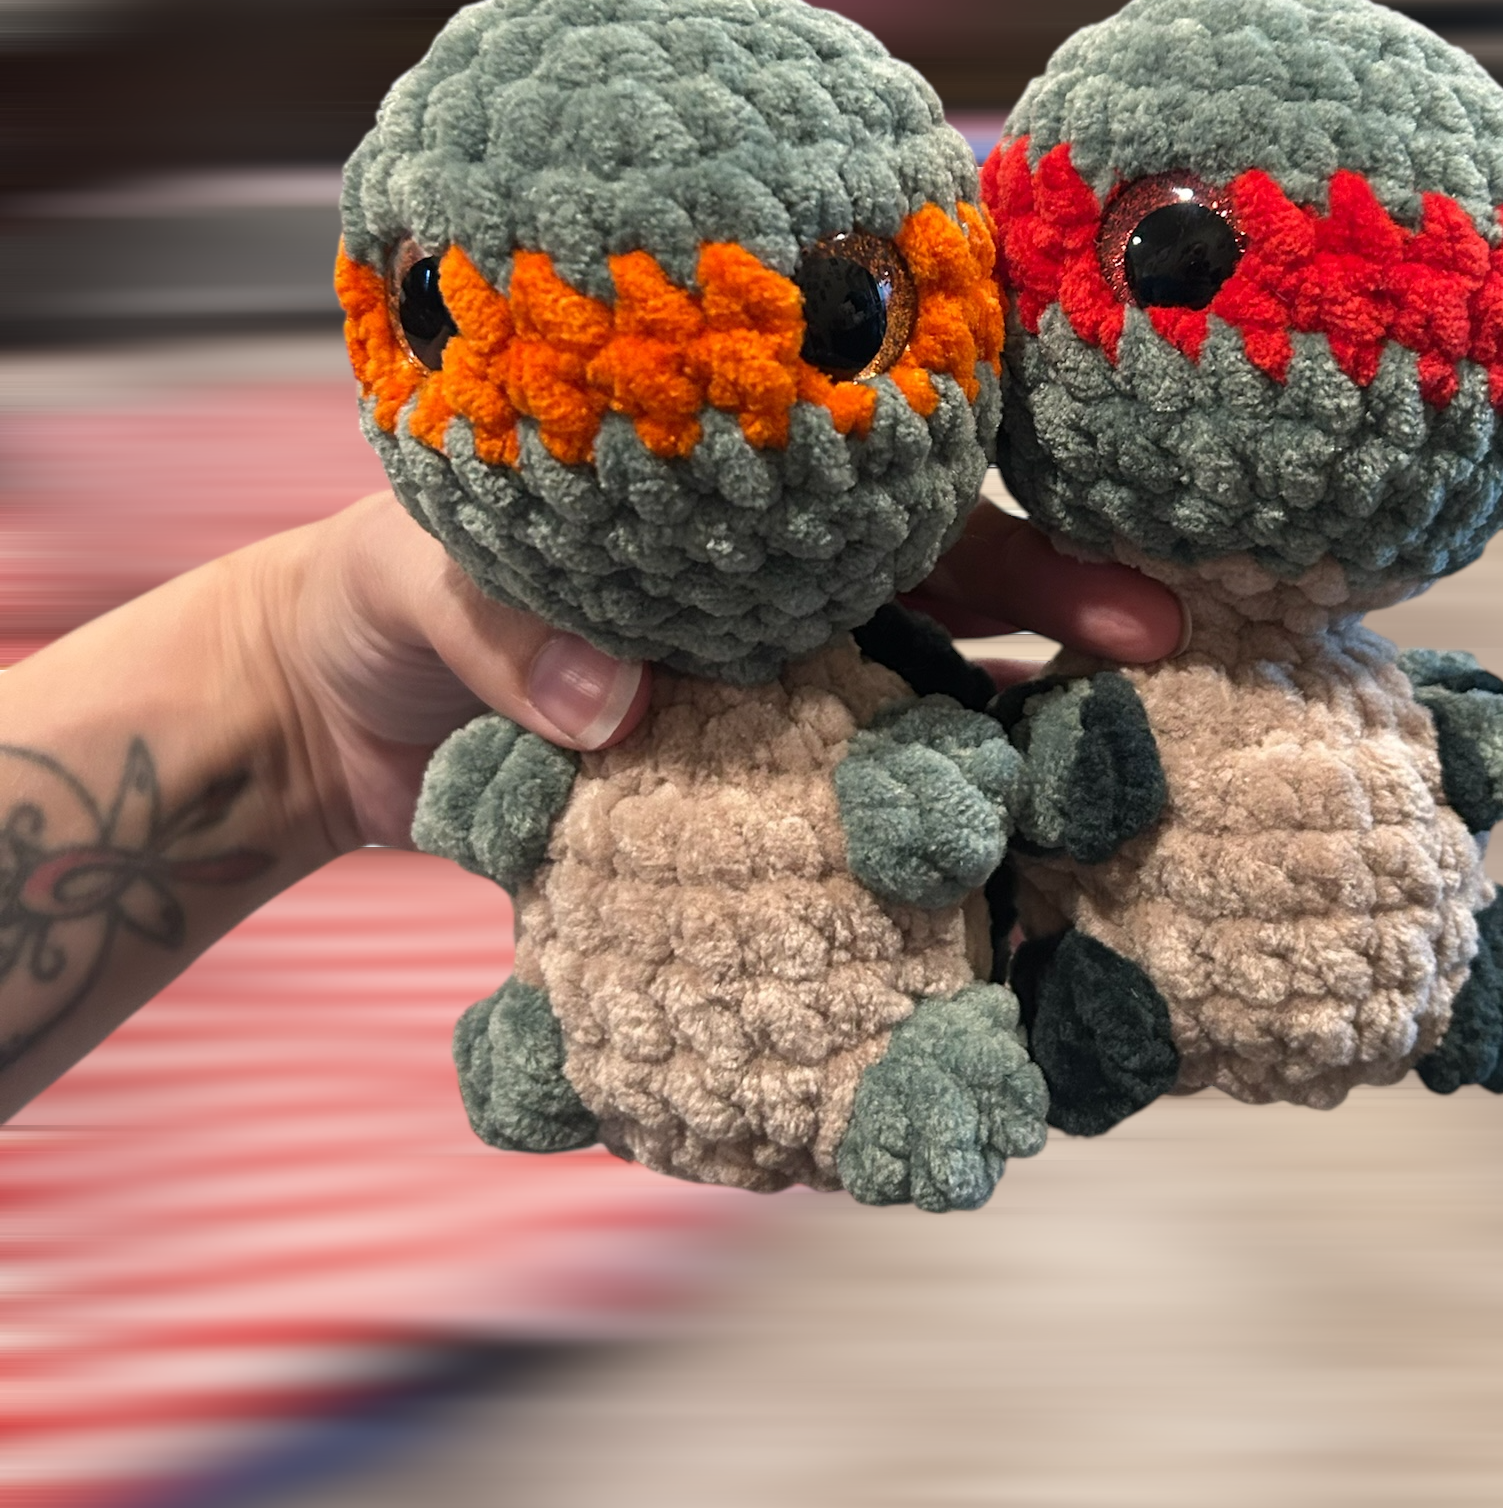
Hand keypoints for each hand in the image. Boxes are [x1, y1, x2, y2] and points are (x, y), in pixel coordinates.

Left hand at [278, 490, 1182, 856]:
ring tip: (1109, 883)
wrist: (312, 715)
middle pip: (961, 650)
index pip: (920, 524)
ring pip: (911, 761)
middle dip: (1075, 693)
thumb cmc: (375, 597)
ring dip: (1000, 816)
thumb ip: (512, 626)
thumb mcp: (422, 578)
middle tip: (1186, 748)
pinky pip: (809, 868)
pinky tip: (944, 983)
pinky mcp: (711, 829)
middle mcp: (782, 624)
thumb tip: (609, 708)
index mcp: (748, 528)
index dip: (1039, 568)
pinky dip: (871, 920)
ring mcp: (757, 730)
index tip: (1146, 618)